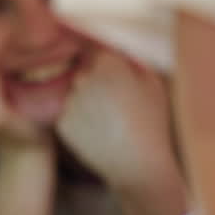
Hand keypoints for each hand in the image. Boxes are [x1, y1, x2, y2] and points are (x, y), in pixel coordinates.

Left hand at [55, 48, 178, 188]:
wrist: (138, 165)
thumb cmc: (152, 122)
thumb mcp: (153, 83)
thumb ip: (133, 59)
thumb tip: (119, 49)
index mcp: (107, 64)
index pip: (96, 50)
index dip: (105, 61)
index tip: (113, 71)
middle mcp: (82, 79)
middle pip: (84, 71)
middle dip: (96, 80)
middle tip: (115, 100)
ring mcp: (69, 101)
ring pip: (75, 93)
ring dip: (86, 100)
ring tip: (109, 119)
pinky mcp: (61, 123)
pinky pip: (69, 114)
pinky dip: (79, 120)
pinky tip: (99, 131)